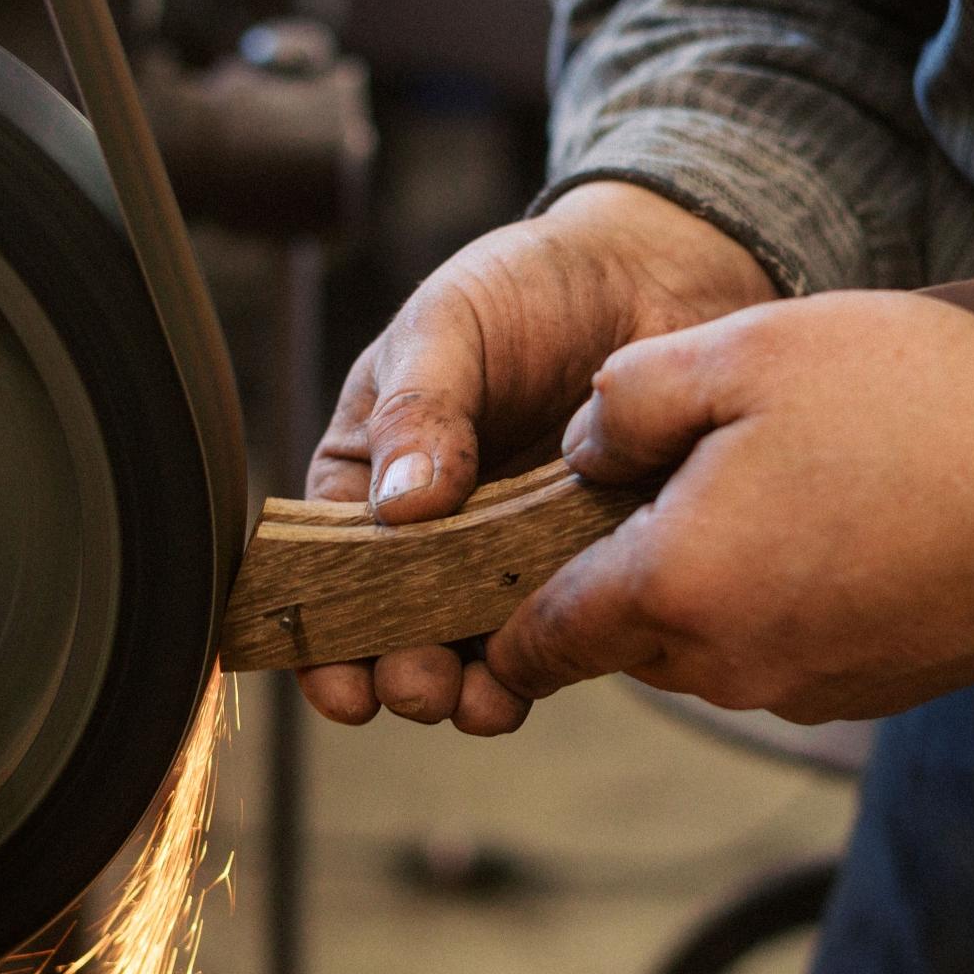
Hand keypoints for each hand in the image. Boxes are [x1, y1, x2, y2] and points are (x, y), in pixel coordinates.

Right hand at [300, 181, 774, 731]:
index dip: (319, 632)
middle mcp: (431, 527)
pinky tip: (542, 668)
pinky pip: (558, 630)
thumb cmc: (529, 286)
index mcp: (371, 469)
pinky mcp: (582, 567)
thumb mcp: (448, 325)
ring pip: (472, 646)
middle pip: (394, 625)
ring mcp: (508, 555)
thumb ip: (418, 408)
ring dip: (467, 688)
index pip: (325, 565)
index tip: (334, 677)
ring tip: (477, 700)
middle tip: (416, 684)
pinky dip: (546, 659)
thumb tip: (399, 506)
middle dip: (396, 669)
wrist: (655, 273)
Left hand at [483, 291, 973, 722]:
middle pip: (623, 635)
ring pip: (706, 640)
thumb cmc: (911, 402)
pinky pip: (784, 646)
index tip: (495, 559)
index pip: (538, 641)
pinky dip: (782, 593)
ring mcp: (807, 689)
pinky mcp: (873, 689)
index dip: (501, 604)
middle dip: (616, 568)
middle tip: (658, 469)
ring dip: (707, 575)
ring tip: (767, 475)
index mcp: (675, 591)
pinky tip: (836, 515)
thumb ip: (625, 401)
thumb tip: (580, 447)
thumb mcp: (742, 352)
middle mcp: (730, 666)